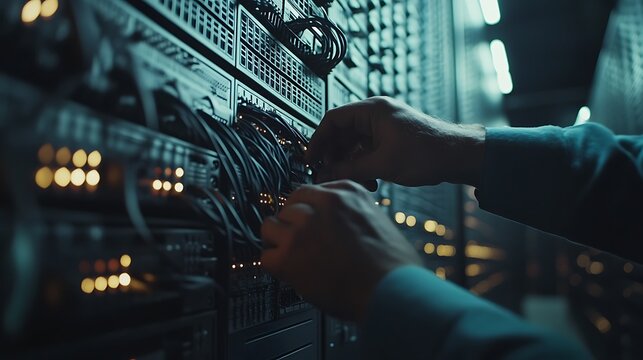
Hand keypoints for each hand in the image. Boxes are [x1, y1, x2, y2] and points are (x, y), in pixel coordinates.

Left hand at [260, 180, 421, 320]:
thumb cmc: (393, 265)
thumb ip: (352, 215)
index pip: (309, 192)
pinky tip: (289, 272)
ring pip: (270, 226)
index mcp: (346, 193)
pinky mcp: (289, 255)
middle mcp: (322, 205)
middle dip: (291, 224)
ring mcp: (303, 228)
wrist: (392, 290)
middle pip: (288, 206)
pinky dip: (274, 266)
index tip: (306, 221)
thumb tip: (337, 224)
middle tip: (299, 242)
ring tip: (290, 256)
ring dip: (278, 241)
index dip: (306, 211)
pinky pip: (265, 256)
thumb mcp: (379, 221)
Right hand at [306, 96, 485, 188]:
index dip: (318, 140)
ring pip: (354, 145)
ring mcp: (384, 127)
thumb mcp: (384, 164)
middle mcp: (376, 115)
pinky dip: (364, 165)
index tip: (311, 159)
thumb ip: (351, 169)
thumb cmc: (428, 152)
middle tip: (328, 175)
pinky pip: (367, 151)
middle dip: (335, 156)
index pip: (333, 120)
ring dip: (350, 164)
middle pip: (342, 133)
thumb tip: (327, 175)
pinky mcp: (391, 139)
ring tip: (354, 181)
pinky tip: (369, 181)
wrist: (460, 156)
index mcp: (372, 111)